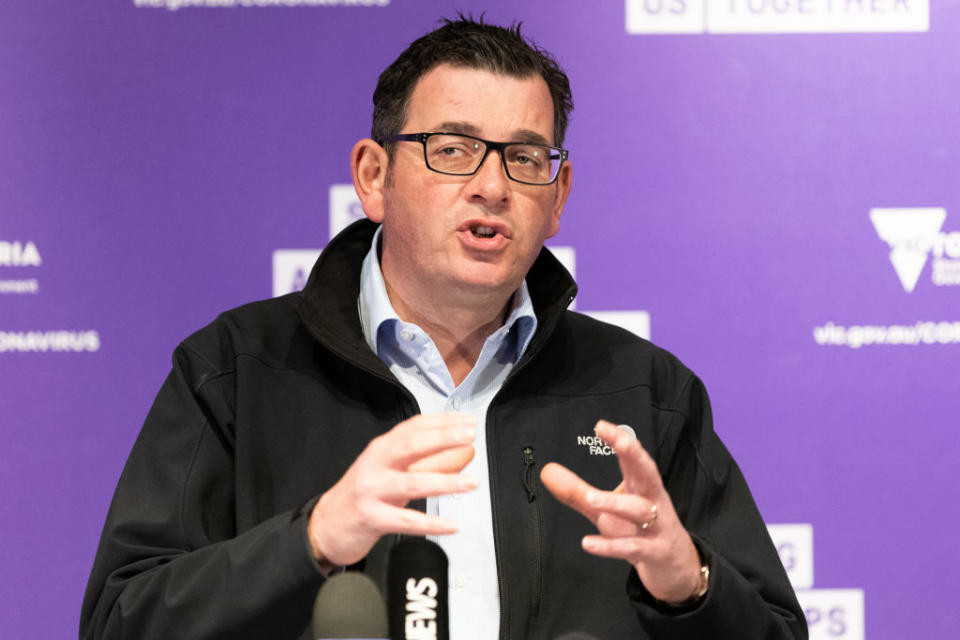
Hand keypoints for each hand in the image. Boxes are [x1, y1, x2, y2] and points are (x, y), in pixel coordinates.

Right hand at [308, 413, 477, 566]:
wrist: (328, 523)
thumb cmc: (365, 493)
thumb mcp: (391, 471)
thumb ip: (423, 461)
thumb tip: (461, 452)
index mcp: (382, 448)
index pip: (414, 427)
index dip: (443, 421)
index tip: (467, 421)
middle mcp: (375, 464)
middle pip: (412, 445)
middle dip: (443, 438)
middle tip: (470, 436)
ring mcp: (372, 490)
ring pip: (413, 483)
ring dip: (446, 482)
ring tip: (472, 482)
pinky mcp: (372, 517)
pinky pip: (407, 521)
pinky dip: (433, 524)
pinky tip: (452, 525)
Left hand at [540, 420, 701, 603]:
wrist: (676, 566)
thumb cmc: (641, 530)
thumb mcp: (607, 509)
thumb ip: (577, 491)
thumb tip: (548, 471)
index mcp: (642, 486)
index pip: (633, 458)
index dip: (621, 440)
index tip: (602, 426)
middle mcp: (652, 501)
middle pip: (647, 473)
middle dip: (634, 455)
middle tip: (619, 441)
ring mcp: (656, 526)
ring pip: (639, 510)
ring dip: (615, 503)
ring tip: (591, 499)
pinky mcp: (654, 552)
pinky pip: (632, 547)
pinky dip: (610, 546)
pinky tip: (588, 543)